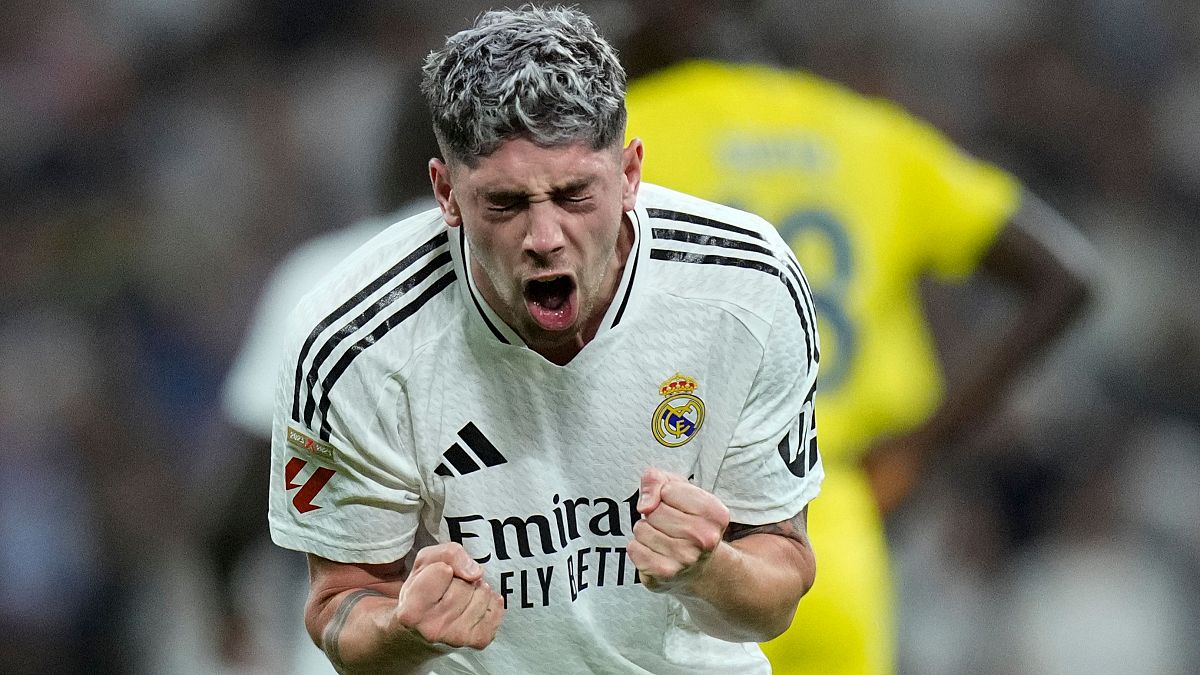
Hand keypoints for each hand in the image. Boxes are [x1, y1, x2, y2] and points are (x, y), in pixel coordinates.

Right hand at [390, 543, 504, 648]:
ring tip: (460, 598)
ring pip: (483, 592)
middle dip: (460, 579)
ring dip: (475, 589)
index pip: (444, 570)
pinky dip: (490, 600)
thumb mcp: (425, 563)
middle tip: (447, 589)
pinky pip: (497, 605)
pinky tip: (473, 606)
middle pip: (465, 582)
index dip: (443, 568)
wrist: (423, 625)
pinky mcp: (478, 640)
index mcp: (412, 611)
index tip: (436, 578)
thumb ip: (448, 555)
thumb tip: (475, 573)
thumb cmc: (422, 590)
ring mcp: (457, 638)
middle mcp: (433, 630)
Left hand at [628, 468, 729, 592]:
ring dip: (646, 531)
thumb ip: (656, 480)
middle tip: (669, 525)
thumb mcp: (678, 489)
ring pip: (641, 529)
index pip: (668, 490)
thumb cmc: (687, 521)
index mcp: (715, 514)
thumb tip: (645, 505)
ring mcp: (685, 559)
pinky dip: (638, 547)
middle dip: (655, 514)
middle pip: (654, 511)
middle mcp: (705, 538)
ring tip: (663, 538)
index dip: (665, 494)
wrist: (698, 568)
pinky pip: (634, 548)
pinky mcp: (665, 574)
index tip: (677, 506)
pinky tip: (655, 552)